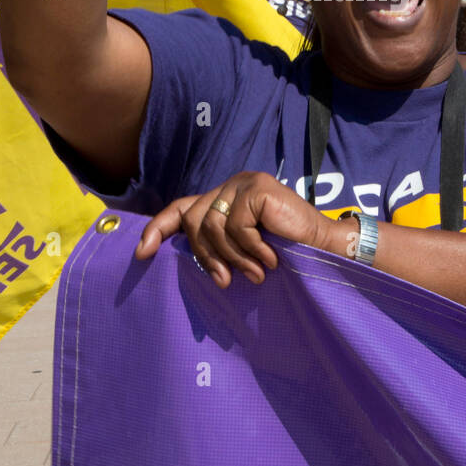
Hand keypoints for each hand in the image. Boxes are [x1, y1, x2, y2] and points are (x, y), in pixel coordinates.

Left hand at [133, 173, 353, 286]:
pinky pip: (236, 226)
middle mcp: (230, 186)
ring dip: (233, 258)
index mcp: (223, 198)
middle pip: (193, 221)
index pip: (181, 207)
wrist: (322, 247)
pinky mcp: (257, 188)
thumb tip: (181, 261)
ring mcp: (243, 183)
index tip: (142, 254)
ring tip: (254, 273)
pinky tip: (269, 259)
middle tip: (225, 282)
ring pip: (212, 226)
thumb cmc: (283, 253)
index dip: (158, 228)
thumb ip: (217, 246)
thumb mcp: (241, 250)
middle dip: (205, 257)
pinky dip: (251, 249)